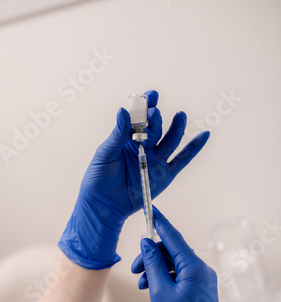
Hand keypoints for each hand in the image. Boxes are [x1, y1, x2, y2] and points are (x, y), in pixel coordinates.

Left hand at [59, 90, 209, 268]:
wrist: (103, 206)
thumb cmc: (98, 180)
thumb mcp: (105, 154)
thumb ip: (117, 135)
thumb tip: (124, 110)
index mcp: (127, 139)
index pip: (139, 118)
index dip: (145, 106)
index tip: (150, 95)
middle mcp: (143, 147)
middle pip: (155, 128)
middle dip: (156, 118)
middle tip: (154, 112)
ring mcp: (155, 160)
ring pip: (170, 140)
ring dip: (176, 127)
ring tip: (180, 115)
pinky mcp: (165, 175)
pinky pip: (182, 160)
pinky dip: (194, 148)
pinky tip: (204, 135)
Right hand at [131, 207, 247, 301]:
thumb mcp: (160, 292)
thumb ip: (153, 264)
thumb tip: (147, 244)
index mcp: (195, 267)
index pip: (174, 237)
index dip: (160, 224)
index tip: (151, 210)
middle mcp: (202, 270)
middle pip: (172, 251)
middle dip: (151, 256)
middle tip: (135, 268)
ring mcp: (202, 281)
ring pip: (174, 264)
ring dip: (155, 269)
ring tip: (142, 284)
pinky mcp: (200, 290)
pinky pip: (180, 276)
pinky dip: (164, 279)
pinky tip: (151, 289)